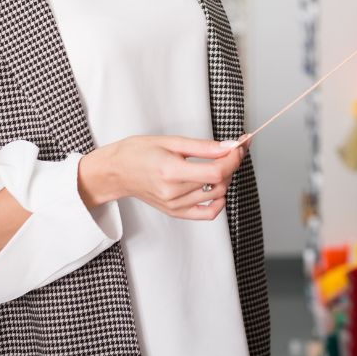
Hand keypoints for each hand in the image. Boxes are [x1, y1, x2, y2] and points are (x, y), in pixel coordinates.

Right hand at [78, 134, 249, 220]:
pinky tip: (215, 187)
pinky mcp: (176, 213)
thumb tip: (230, 146)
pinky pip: (207, 214)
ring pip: (217, 195)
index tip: (240, 145)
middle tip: (231, 149)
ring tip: (218, 163)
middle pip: (219, 182)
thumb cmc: (138, 152)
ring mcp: (175, 206)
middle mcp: (173, 193)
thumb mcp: (171, 141)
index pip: (216, 171)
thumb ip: (204, 146)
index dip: (234, 158)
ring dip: (225, 178)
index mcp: (171, 172)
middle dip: (231, 163)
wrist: (117, 172)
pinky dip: (218, 201)